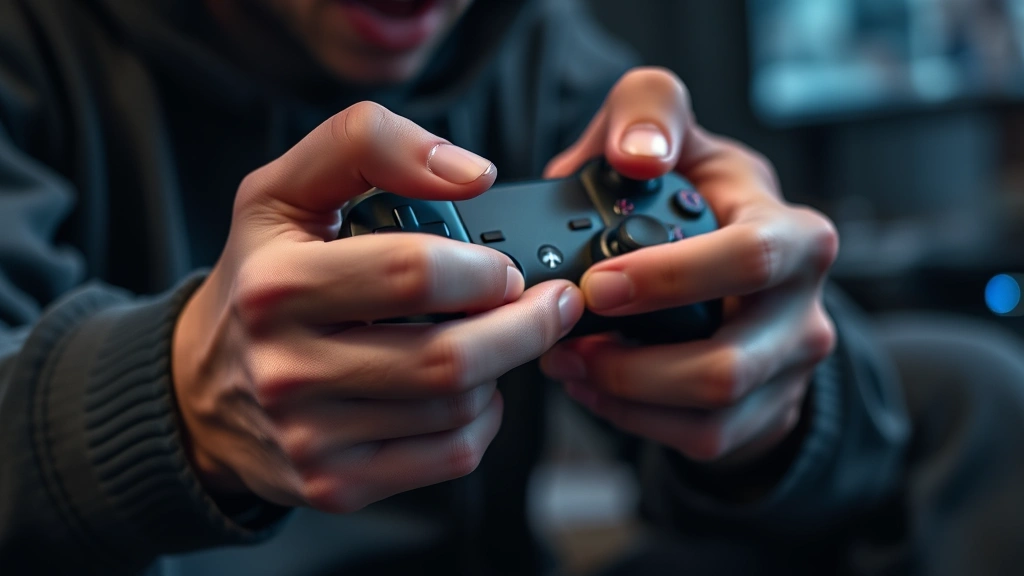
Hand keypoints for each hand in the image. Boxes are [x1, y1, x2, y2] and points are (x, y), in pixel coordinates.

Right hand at [172, 102, 583, 512]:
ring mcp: (312, 438)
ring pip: (458, 408)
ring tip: (492, 339)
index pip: (415, 275)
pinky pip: (450, 456)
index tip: (509, 267)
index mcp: (278, 286)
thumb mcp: (284, 190)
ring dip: (500, 369)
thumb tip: (471, 173)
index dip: (486, 269)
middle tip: (547, 305)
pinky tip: (466, 390)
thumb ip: (369, 145)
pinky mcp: (336, 483)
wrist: (200, 387)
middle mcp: (288, 370)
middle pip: (450, 358)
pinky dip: (482, 419)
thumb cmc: (259, 279)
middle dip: (525, 327)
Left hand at [540, 68, 837, 468]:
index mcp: (794, 234)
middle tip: (562, 341)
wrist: (743, 269)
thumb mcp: (683, 136)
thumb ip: (650, 112)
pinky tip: (595, 387)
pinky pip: (703, 438)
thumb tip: (635, 154)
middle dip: (630, 364)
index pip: (749, 258)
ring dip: (623, 396)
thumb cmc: (704, 198)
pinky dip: (636, 419)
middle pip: (727, 365)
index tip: (594, 285)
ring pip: (710, 413)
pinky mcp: (766, 409)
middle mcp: (804, 307)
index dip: (667, 279)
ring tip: (566, 364)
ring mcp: (789, 367)